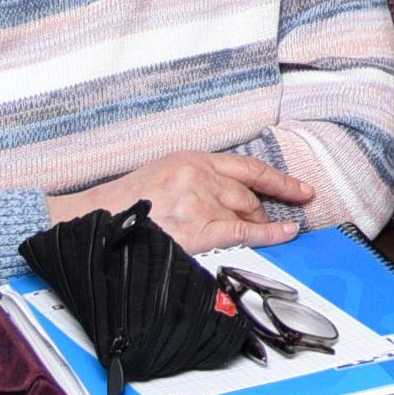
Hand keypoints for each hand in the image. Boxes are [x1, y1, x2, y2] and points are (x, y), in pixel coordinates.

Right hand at [51, 151, 312, 252]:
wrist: (92, 221)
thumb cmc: (122, 206)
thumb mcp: (161, 177)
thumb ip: (194, 182)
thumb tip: (226, 201)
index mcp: (190, 159)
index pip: (246, 167)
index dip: (278, 180)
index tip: (301, 189)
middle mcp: (198, 174)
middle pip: (248, 193)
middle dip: (263, 210)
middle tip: (274, 223)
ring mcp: (199, 199)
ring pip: (246, 212)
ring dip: (259, 225)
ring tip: (268, 235)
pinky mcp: (197, 226)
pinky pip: (243, 230)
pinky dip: (269, 232)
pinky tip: (285, 234)